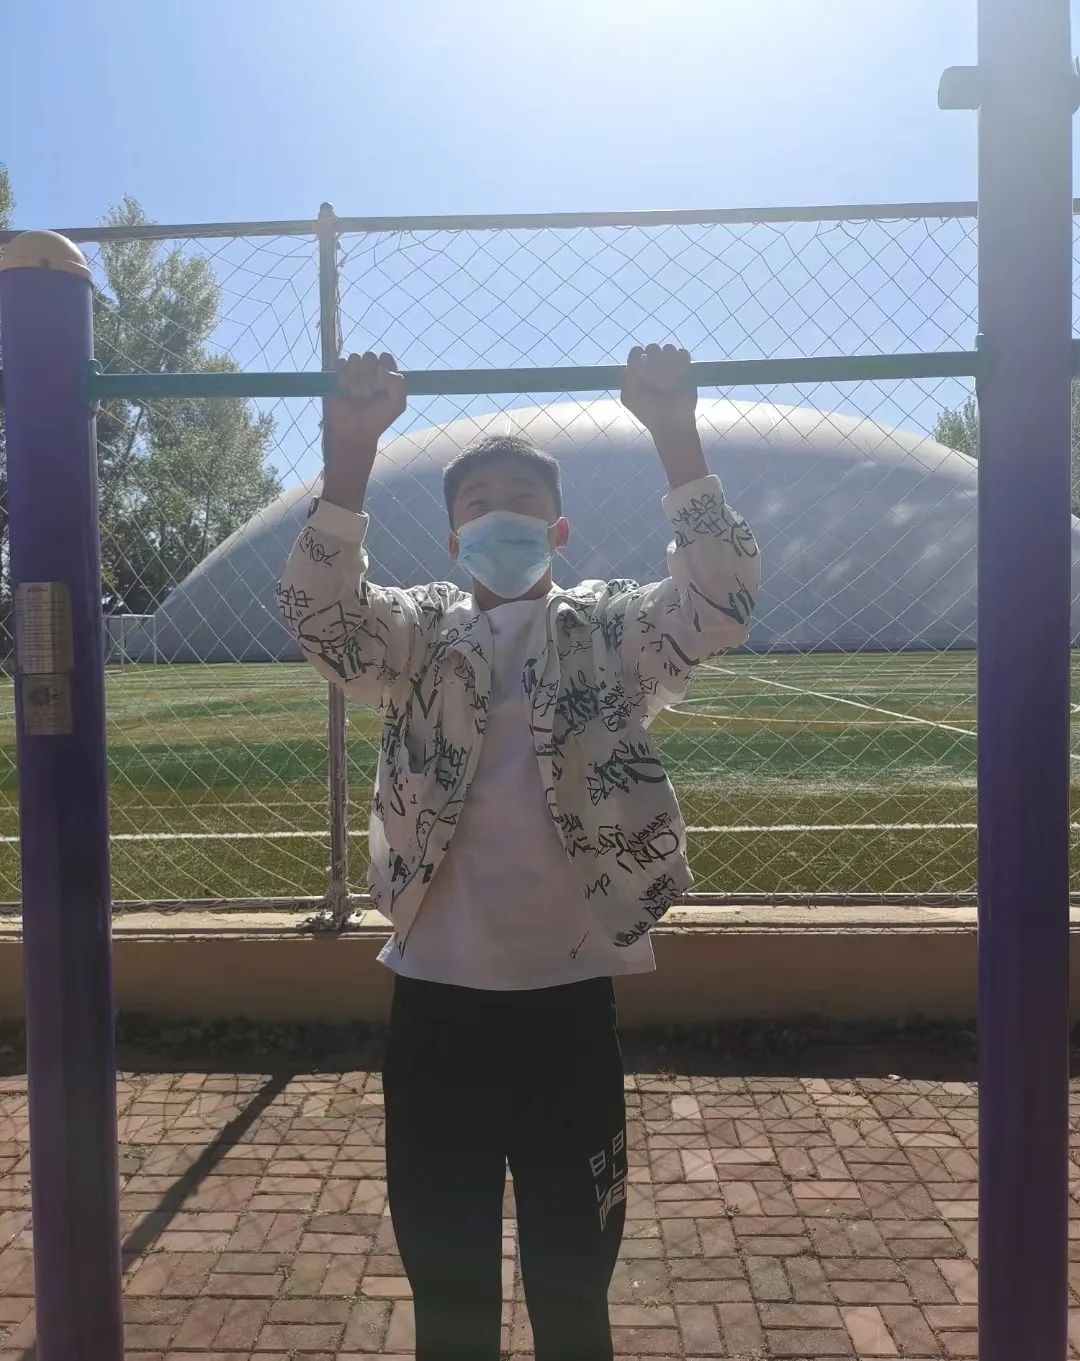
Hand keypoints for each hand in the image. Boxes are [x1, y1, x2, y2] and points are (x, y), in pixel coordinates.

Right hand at [322, 351, 405, 510]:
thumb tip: (380, 367)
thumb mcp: (397, 405)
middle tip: (368, 395)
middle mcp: (371, 371)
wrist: (355, 432)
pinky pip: (340, 362)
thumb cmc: (378, 419)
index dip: (383, 369)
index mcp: (386, 375)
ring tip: (356, 395)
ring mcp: (354, 373)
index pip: (385, 357)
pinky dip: (343, 375)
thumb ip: (398, 383)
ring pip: (354, 357)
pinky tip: (345, 388)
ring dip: (355, 378)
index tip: (382, 387)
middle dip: (368, 376)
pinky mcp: (339, 376)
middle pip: (369, 356)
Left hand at [620, 343, 696, 436]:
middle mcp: (653, 366)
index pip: (636, 352)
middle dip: (655, 362)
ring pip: (668, 348)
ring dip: (669, 362)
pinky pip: (683, 353)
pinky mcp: (685, 369)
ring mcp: (670, 366)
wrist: (671, 424)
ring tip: (670, 380)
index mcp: (638, 370)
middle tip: (657, 381)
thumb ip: (628, 375)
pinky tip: (680, 374)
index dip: (639, 359)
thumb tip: (639, 352)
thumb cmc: (648, 412)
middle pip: (653, 348)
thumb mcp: (630, 397)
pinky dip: (682, 361)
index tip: (642, 375)